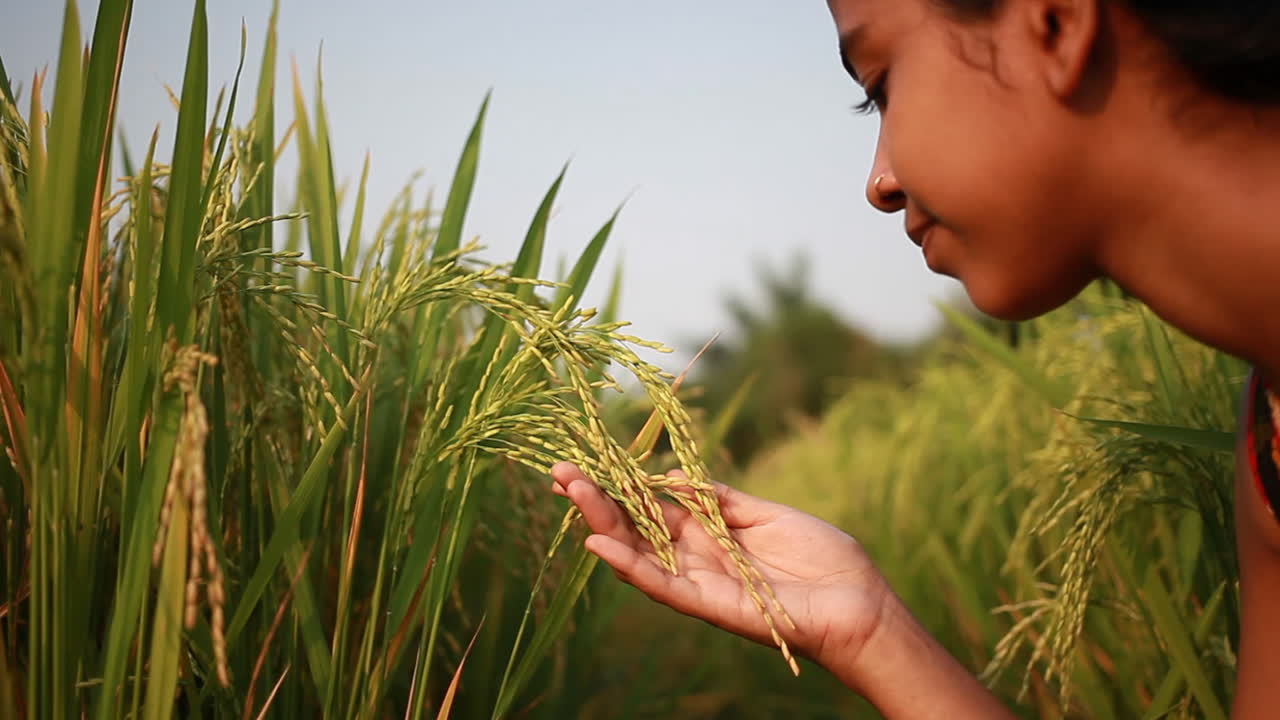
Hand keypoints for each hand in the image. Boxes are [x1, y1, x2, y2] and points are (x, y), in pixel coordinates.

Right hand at [549, 462, 890, 676]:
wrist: (860, 602)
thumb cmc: (822, 558)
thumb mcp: (766, 514)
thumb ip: (719, 498)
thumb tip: (673, 476)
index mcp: (709, 534)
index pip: (650, 506)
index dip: (618, 485)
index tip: (584, 462)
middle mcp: (696, 559)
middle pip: (634, 527)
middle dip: (596, 500)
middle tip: (558, 472)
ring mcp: (700, 583)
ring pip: (639, 554)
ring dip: (603, 525)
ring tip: (571, 493)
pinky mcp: (712, 606)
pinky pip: (664, 587)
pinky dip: (631, 568)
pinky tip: (600, 546)